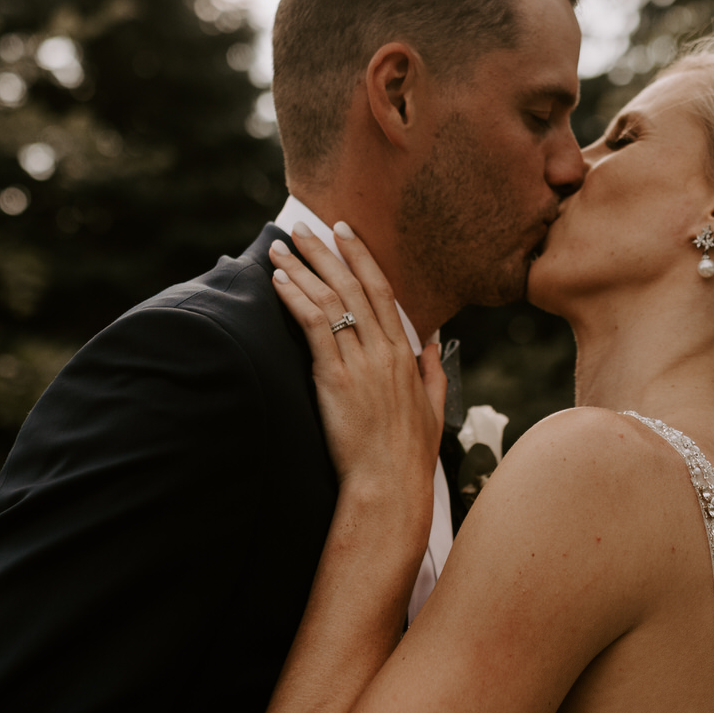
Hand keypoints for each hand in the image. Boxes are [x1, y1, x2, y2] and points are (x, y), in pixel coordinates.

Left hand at [269, 224, 445, 511]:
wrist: (390, 485)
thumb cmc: (409, 456)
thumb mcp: (435, 408)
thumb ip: (433, 371)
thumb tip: (432, 342)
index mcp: (405, 353)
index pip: (382, 290)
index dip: (362, 257)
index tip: (344, 232)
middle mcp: (384, 350)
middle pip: (352, 286)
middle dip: (326, 251)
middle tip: (303, 227)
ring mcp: (360, 362)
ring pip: (330, 299)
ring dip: (302, 269)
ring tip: (278, 248)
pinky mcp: (335, 378)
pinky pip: (314, 326)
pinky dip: (296, 298)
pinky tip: (278, 281)